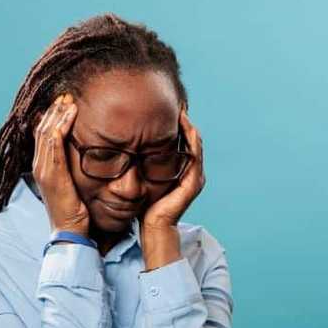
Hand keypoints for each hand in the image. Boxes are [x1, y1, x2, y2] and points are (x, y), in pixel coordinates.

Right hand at [32, 93, 88, 235]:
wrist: (71, 232)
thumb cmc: (77, 211)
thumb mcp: (76, 185)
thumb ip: (76, 170)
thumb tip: (90, 157)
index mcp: (44, 167)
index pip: (44, 134)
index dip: (52, 117)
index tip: (65, 103)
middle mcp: (40, 165)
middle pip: (42, 128)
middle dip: (54, 110)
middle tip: (67, 94)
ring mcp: (44, 169)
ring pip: (47, 132)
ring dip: (58, 113)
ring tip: (69, 100)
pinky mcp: (52, 174)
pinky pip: (54, 143)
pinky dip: (61, 126)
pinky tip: (70, 115)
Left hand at [141, 110, 204, 229]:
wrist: (153, 226)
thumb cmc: (146, 206)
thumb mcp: (145, 178)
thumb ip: (145, 163)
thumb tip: (130, 146)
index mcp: (184, 172)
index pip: (185, 142)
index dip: (179, 125)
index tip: (167, 108)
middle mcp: (194, 173)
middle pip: (193, 139)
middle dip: (185, 120)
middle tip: (176, 101)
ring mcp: (196, 177)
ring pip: (196, 143)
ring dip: (189, 125)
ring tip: (180, 108)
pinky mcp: (193, 181)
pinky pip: (194, 153)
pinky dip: (190, 137)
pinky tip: (183, 123)